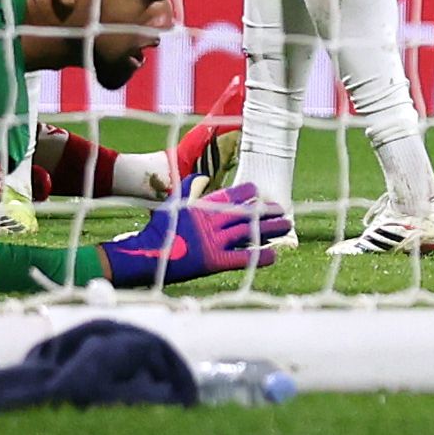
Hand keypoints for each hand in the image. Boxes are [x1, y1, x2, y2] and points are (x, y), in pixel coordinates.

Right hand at [99, 185, 287, 288]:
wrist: (147, 255)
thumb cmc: (158, 230)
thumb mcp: (172, 203)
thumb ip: (188, 187)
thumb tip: (201, 174)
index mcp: (203, 206)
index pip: (232, 194)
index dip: (248, 192)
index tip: (260, 191)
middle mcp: (212, 221)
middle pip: (246, 213)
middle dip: (266, 211)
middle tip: (283, 210)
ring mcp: (214, 241)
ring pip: (249, 232)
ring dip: (269, 229)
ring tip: (286, 226)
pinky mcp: (214, 260)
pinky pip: (242, 257)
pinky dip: (258, 256)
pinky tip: (273, 255)